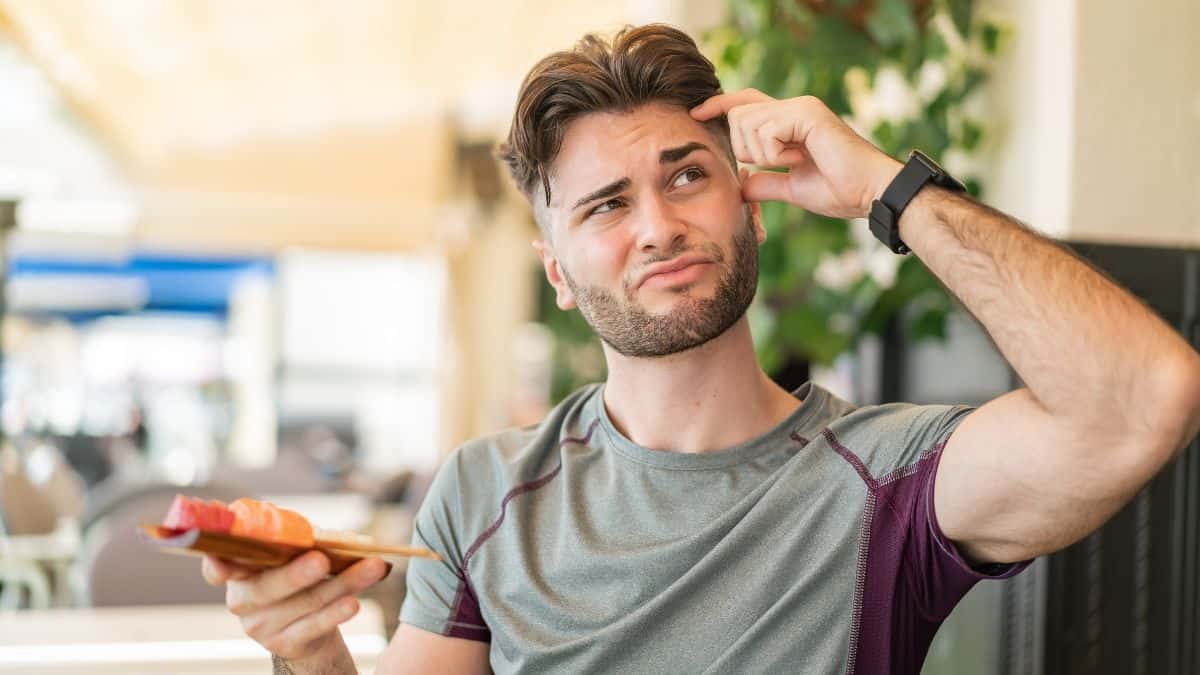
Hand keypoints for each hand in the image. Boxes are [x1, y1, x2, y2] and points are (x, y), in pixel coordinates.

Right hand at [202, 551, 387, 661]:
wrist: (309, 622)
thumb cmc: (298, 573)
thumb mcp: (291, 553)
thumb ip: (294, 541)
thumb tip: (323, 535)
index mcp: (238, 570)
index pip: (217, 568)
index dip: (217, 564)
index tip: (223, 559)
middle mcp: (242, 600)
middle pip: (267, 587)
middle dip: (296, 573)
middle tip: (321, 560)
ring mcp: (260, 626)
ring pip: (303, 602)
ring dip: (341, 584)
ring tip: (371, 568)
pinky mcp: (283, 644)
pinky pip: (313, 626)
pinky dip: (336, 612)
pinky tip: (354, 602)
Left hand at [691, 89, 902, 218]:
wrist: (869, 193)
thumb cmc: (840, 190)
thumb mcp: (792, 188)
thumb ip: (766, 183)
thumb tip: (740, 186)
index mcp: (790, 121)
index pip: (746, 103)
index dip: (719, 105)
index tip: (696, 114)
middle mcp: (794, 107)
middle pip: (738, 113)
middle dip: (743, 147)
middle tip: (777, 164)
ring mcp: (801, 107)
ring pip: (746, 121)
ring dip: (760, 152)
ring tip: (791, 162)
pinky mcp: (807, 113)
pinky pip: (766, 131)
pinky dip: (774, 152)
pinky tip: (798, 158)